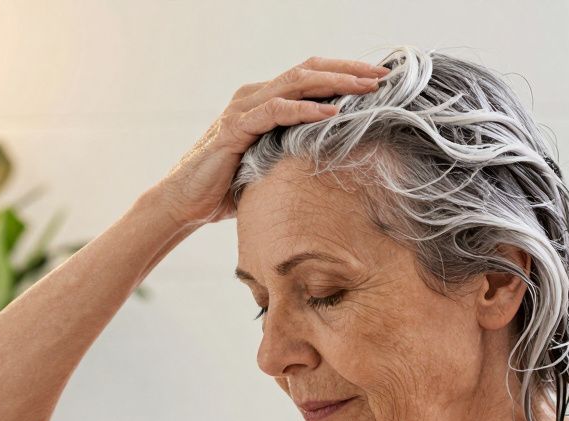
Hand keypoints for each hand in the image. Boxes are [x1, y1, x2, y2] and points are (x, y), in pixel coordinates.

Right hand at [152, 56, 390, 228]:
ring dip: (334, 83)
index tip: (379, 79)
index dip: (345, 73)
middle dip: (348, 71)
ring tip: (366, 88)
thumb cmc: (227, 187)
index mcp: (263, 101)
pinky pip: (275, 111)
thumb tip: (335, 163)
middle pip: (308, 70)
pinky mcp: (234, 128)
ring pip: (295, 83)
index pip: (310, 76)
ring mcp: (243, 109)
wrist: (186, 202)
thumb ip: (295, 153)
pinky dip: (305, 110)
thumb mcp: (271, 165)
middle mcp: (253, 97)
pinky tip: (330, 114)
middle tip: (382, 76)